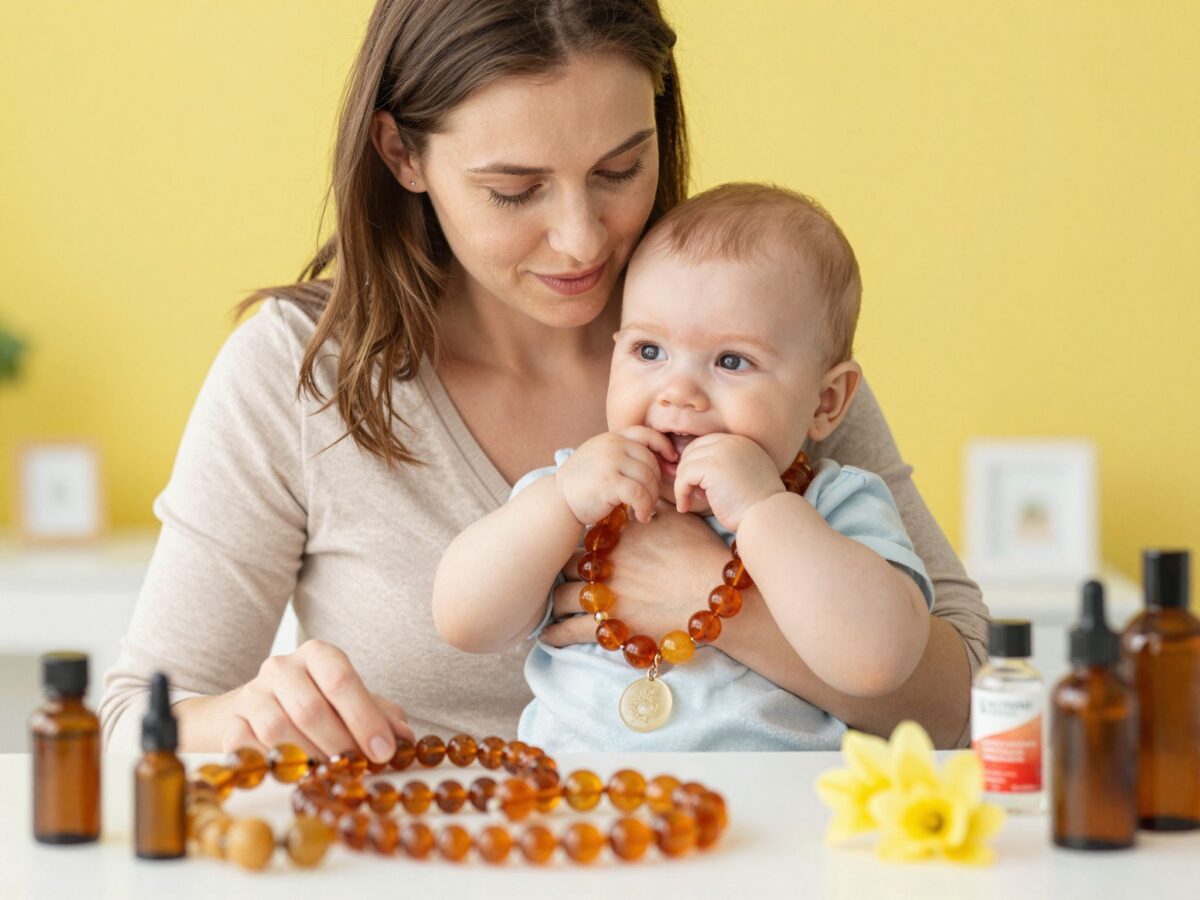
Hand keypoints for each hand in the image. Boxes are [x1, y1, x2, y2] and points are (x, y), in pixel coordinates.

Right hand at [219, 640, 413, 763]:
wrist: (256, 710)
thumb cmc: (318, 705)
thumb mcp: (352, 704)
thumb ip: (381, 716)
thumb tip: (407, 738)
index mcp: (317, 654)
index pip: (341, 679)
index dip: (365, 718)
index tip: (385, 751)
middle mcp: (281, 667)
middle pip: (311, 708)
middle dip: (340, 745)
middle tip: (358, 769)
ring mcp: (252, 694)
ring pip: (279, 730)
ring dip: (309, 758)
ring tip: (328, 774)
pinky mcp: (230, 723)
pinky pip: (249, 749)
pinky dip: (273, 766)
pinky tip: (293, 775)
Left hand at [540, 502, 731, 646]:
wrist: (711, 592)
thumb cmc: (700, 554)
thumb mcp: (678, 518)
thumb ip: (656, 504)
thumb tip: (647, 491)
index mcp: (617, 539)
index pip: (584, 539)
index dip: (577, 547)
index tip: (574, 552)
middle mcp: (604, 565)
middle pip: (567, 566)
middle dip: (560, 572)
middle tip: (553, 578)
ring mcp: (604, 596)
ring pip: (562, 598)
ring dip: (553, 603)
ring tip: (545, 609)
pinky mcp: (609, 626)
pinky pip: (571, 631)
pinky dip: (555, 634)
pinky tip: (546, 636)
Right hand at [555, 426, 676, 524]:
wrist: (558, 500)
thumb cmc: (583, 484)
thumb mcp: (602, 458)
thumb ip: (624, 454)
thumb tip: (663, 461)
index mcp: (612, 437)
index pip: (647, 434)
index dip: (664, 446)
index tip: (671, 461)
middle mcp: (612, 444)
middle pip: (651, 461)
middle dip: (656, 483)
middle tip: (651, 500)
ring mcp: (610, 461)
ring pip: (648, 478)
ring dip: (651, 499)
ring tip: (645, 511)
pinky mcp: (609, 481)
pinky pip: (640, 494)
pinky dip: (645, 507)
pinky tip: (641, 516)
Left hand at [674, 433, 784, 531]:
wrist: (767, 517)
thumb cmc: (756, 506)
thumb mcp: (744, 478)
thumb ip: (726, 468)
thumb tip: (696, 471)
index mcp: (742, 442)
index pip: (707, 444)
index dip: (698, 465)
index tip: (701, 487)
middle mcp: (732, 442)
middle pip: (694, 450)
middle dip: (688, 472)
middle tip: (694, 493)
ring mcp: (721, 452)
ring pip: (686, 463)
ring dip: (683, 484)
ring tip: (690, 502)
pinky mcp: (711, 466)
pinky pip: (683, 476)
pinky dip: (680, 493)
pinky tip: (686, 507)